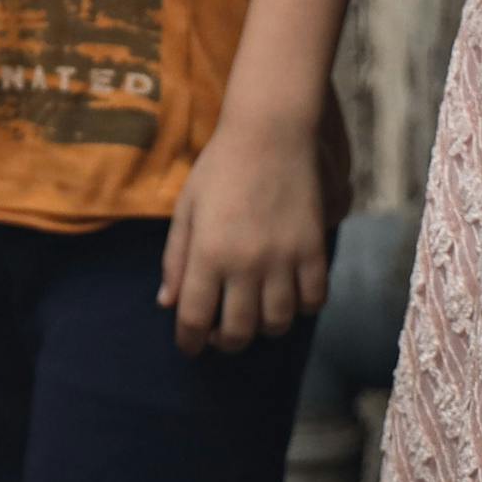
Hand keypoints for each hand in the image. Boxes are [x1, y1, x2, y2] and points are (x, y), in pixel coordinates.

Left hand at [160, 113, 328, 354]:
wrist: (270, 133)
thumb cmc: (220, 168)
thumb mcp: (187, 208)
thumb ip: (176, 258)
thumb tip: (167, 304)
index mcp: (208, 253)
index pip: (195, 319)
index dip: (189, 342)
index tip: (189, 347)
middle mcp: (246, 264)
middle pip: (238, 332)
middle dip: (225, 342)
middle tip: (221, 334)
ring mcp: (284, 260)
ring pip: (277, 323)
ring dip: (263, 328)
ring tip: (254, 314)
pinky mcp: (314, 251)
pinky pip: (313, 301)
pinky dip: (300, 308)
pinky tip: (288, 295)